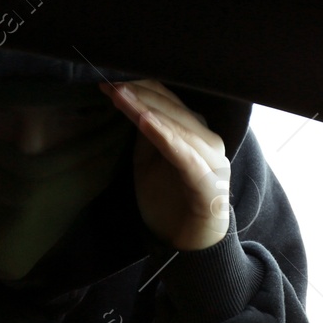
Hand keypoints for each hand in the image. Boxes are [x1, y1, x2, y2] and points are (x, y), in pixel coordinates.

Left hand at [100, 79, 230, 249]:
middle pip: (173, 109)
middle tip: (111, 83)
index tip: (110, 80)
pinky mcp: (208, 185)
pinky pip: (185, 156)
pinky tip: (144, 121)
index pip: (168, 100)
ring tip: (121, 96)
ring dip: (147, 109)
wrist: (189, 242)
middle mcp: (209, 142)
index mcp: (196, 132)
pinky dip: (165, 137)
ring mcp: (212, 162)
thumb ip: (145, 131)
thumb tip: (127, 99)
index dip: (140, 88)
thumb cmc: (169, 198)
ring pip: (178, 127)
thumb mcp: (149, 159)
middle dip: (140, 94)